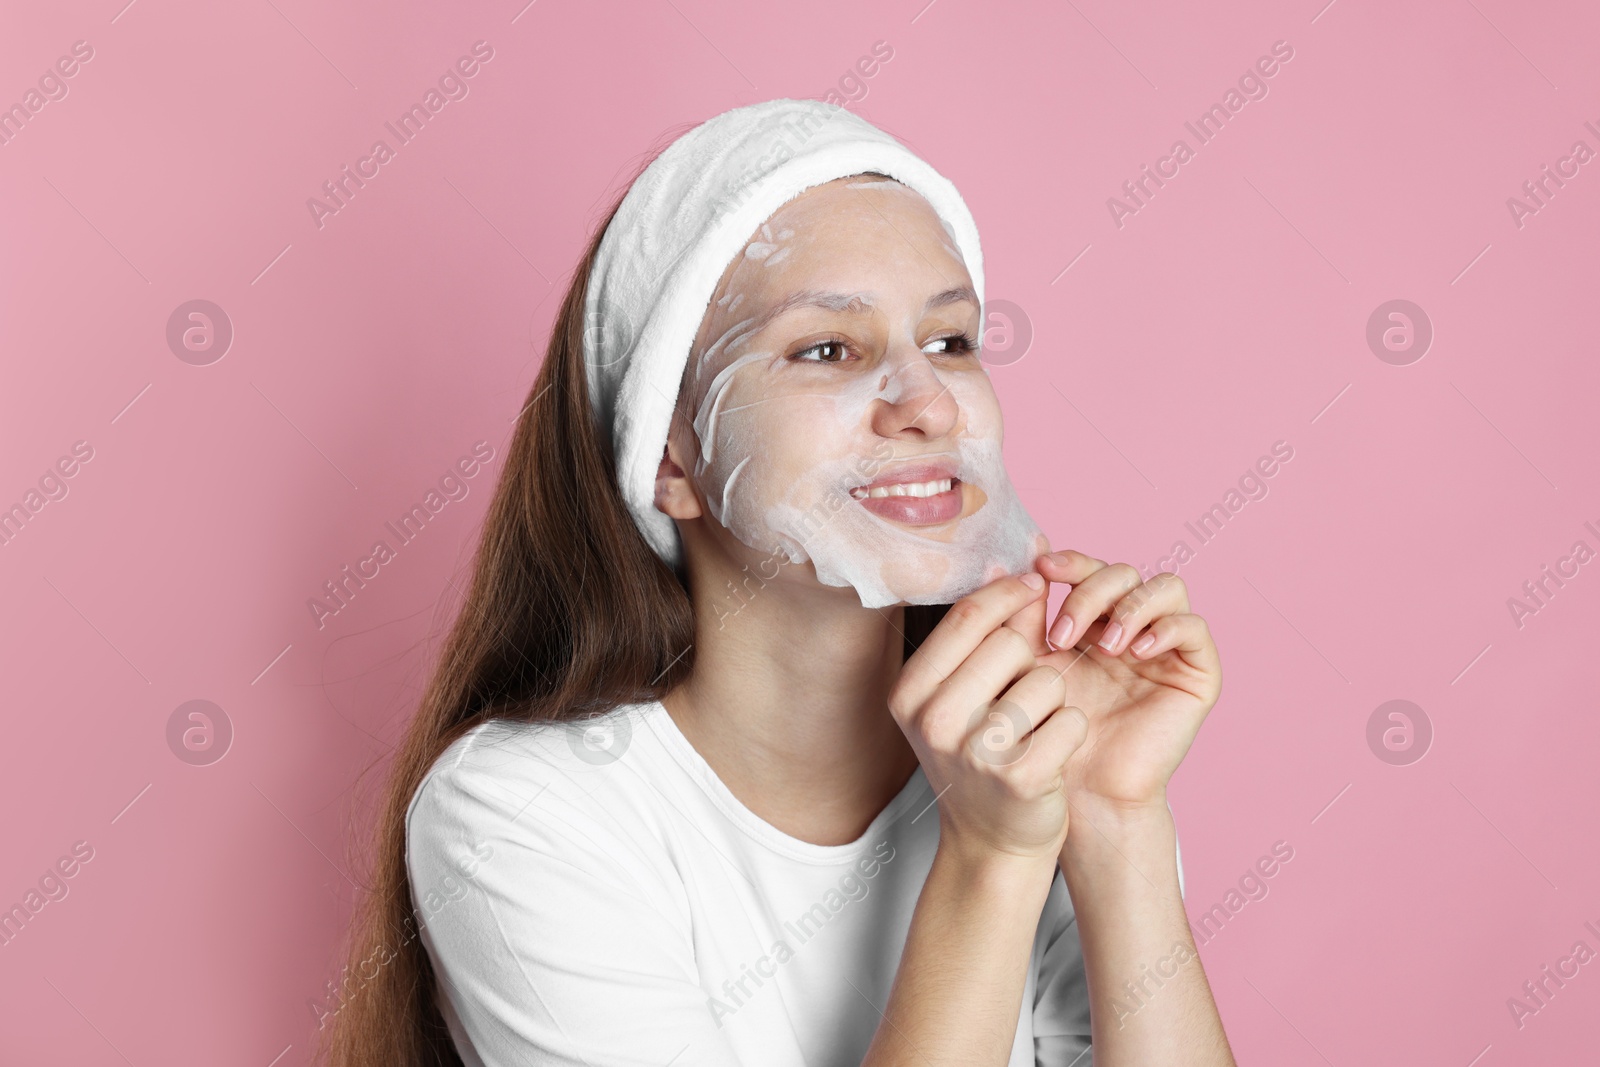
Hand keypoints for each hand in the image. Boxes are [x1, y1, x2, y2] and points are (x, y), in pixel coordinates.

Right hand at [887, 573, 1092, 865]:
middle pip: (1011, 643)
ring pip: (1048, 679)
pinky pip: (1071, 720)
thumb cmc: (979, 755)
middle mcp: (935, 720)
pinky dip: (1071, 731)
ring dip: (1054, 700)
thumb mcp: (964, 693)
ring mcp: (976, 751)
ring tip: (1032, 730)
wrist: (992, 842)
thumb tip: (1014, 556)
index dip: (1009, 592)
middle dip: (1031, 659)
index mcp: (910, 692)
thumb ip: (989, 628)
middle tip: (1020, 695)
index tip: (1034, 585)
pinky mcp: (1022, 778)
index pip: (968, 615)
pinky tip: (1051, 753)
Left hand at [1009, 550, 1222, 823]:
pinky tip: (1137, 651)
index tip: (1041, 568)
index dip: (1071, 561)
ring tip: (1104, 646)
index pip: (1090, 569)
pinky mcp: (1197, 673)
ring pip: (1166, 587)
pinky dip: (1166, 628)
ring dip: (1130, 606)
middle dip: (1091, 592)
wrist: (1078, 790)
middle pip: (1125, 572)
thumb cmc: (1047, 733)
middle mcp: (1132, 627)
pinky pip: (1194, 628)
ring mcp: (1167, 647)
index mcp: (1093, 621)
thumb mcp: (1029, 667)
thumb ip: (1024, 618)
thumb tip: (1014, 561)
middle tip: (1062, 634)